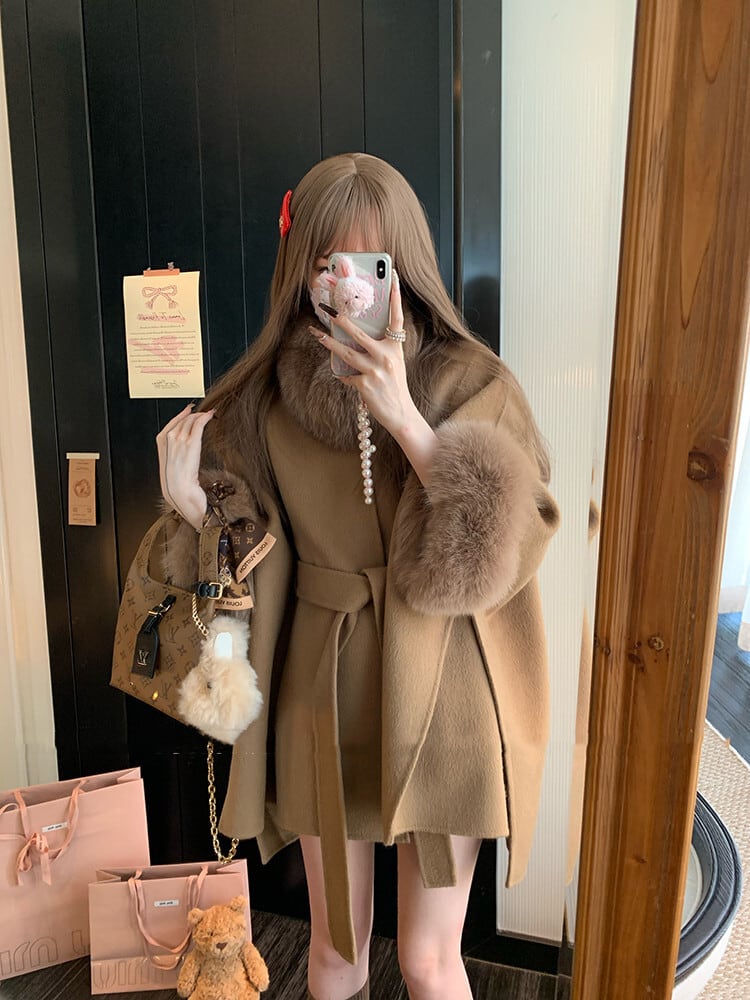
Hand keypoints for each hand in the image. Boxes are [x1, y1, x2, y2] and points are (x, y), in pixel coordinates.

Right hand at [155, 403, 214, 528]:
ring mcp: (180, 440)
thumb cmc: (177, 482)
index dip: (182, 414)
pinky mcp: (192, 443)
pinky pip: (199, 424)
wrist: (180, 491)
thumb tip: (182, 445)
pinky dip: (206, 417)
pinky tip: (211, 416)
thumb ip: (174, 451)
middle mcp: (169, 439)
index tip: (190, 410)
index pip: (172, 422)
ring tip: (210, 414)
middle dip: (194, 415)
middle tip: (204, 413)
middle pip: (183, 419)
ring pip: (191, 420)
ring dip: (202, 415)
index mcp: (161, 443)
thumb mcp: (171, 464)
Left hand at [309, 271, 414, 433]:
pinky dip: (342, 374)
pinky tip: (340, 374)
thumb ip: (381, 348)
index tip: (391, 277)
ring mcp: (375, 371)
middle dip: (341, 320)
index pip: (396, 318)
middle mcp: (386, 357)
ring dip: (329, 342)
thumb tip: (358, 334)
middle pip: (359, 333)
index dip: (395, 297)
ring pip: (346, 352)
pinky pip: (346, 375)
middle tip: (327, 308)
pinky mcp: (365, 385)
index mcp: (395, 349)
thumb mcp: (394, 363)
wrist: (401, 414)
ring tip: (316, 334)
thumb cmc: (395, 386)